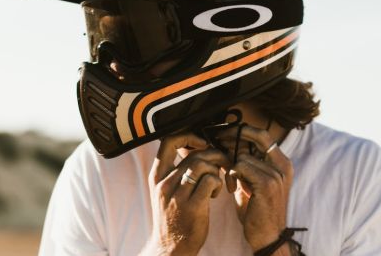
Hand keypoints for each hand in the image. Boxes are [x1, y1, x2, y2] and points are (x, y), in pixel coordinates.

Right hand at [140, 133, 230, 255]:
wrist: (170, 249)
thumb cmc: (173, 218)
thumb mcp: (167, 191)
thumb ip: (177, 171)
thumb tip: (196, 150)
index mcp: (157, 176)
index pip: (168, 141)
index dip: (188, 136)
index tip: (202, 143)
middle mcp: (165, 183)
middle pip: (193, 154)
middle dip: (214, 155)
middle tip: (222, 164)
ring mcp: (178, 195)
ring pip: (202, 165)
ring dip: (216, 170)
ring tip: (216, 183)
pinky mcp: (192, 207)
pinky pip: (210, 181)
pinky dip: (218, 183)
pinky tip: (215, 194)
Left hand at [219, 125, 294, 251]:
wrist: (267, 236)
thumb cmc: (257, 210)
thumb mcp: (252, 181)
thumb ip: (247, 162)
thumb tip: (230, 142)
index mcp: (281, 163)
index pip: (263, 135)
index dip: (244, 130)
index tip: (226, 132)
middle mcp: (283, 165)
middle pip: (258, 136)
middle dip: (235, 137)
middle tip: (218, 141)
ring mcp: (277, 174)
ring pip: (243, 156)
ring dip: (231, 168)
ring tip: (231, 183)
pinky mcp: (268, 183)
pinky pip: (241, 167)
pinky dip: (232, 176)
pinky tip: (231, 188)